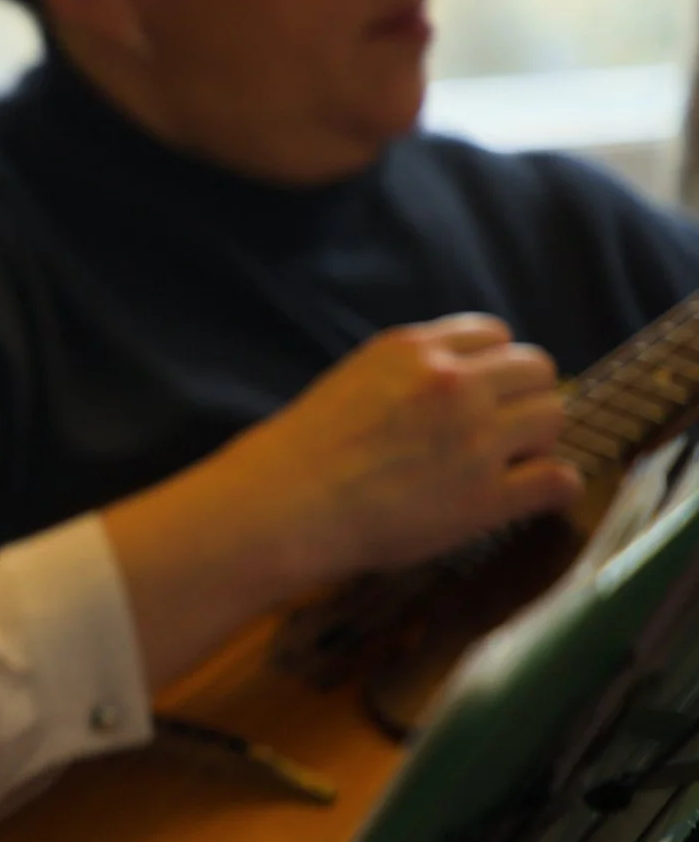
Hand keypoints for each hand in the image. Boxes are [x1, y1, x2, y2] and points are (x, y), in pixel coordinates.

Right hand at [222, 314, 578, 581]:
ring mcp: (474, 439)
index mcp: (414, 350)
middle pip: (536, 369)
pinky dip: (552, 487)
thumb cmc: (304, 450)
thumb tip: (462, 377)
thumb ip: (410, 369)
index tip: (481, 392)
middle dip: (523, 397)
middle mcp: (452, 384)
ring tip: (507, 463)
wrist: (282, 506)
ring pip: (554, 416)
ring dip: (538, 438)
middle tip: (501, 429)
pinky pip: (558, 479)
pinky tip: (527, 496)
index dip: (493, 366)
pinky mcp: (485, 497)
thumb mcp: (355, 377)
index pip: (494, 335)